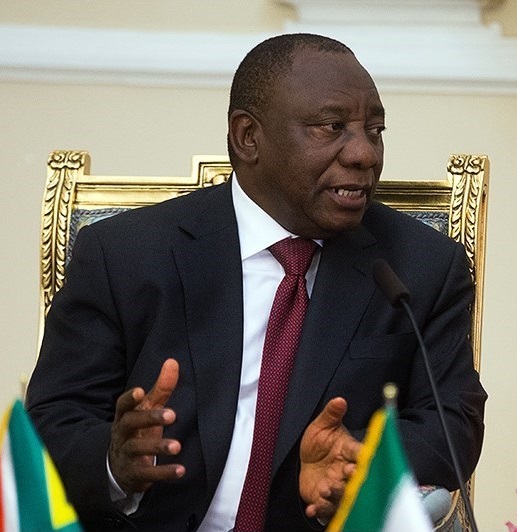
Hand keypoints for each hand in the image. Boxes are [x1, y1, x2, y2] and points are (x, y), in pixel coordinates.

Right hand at [109, 358, 184, 493]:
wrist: (119, 466)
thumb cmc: (138, 429)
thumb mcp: (148, 408)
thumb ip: (161, 387)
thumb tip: (172, 361)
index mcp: (125, 415)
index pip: (122, 405)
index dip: (129, 399)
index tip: (139, 391)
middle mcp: (122, 434)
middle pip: (130, 423)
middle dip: (150, 418)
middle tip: (173, 415)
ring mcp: (126, 454)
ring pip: (138, 449)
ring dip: (158, 447)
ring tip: (178, 446)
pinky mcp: (134, 474)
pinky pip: (148, 474)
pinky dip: (164, 473)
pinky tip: (180, 470)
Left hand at [299, 397, 361, 521]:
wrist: (305, 459)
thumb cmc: (319, 441)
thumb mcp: (322, 425)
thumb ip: (331, 414)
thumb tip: (339, 399)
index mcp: (351, 452)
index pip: (361, 456)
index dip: (362, 460)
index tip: (358, 461)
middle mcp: (347, 472)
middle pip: (355, 479)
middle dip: (351, 480)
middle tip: (345, 475)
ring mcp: (337, 487)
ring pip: (341, 496)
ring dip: (335, 494)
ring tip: (325, 488)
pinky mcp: (324, 500)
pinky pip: (325, 509)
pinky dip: (319, 511)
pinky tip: (311, 508)